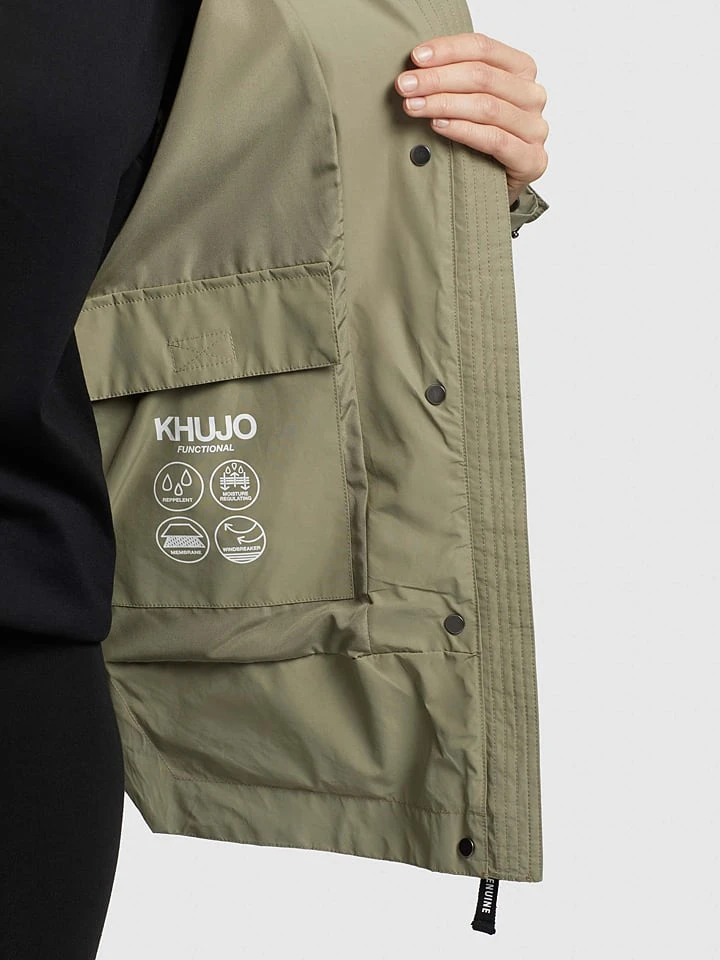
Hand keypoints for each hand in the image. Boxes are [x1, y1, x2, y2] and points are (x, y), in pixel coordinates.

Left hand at [394, 32, 548, 205]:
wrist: (496, 188)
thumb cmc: (480, 139)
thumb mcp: (468, 100)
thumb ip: (454, 80)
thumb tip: (414, 68)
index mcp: (522, 70)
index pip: (484, 48)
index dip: (447, 50)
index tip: (415, 57)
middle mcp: (533, 96)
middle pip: (482, 77)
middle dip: (437, 79)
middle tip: (405, 85)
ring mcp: (535, 129)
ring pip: (487, 107)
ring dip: (444, 104)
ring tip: (414, 106)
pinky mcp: (532, 160)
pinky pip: (494, 139)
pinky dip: (463, 130)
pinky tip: (438, 126)